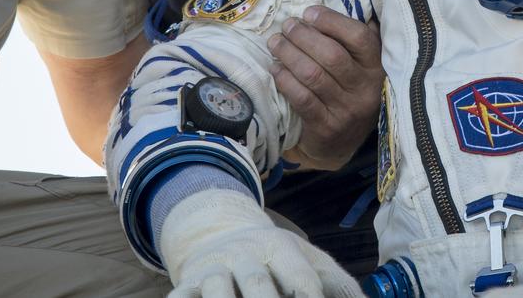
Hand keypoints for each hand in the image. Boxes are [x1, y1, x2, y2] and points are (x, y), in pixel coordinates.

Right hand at [160, 189, 361, 297]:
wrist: (219, 230)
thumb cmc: (277, 259)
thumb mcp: (310, 262)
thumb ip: (342, 288)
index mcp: (282, 249)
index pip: (301, 280)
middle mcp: (247, 254)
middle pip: (259, 286)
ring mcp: (215, 267)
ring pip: (218, 290)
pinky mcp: (188, 281)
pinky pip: (180, 296)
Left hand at [268, 6, 383, 169]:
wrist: (342, 143)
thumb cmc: (347, 91)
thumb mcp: (359, 67)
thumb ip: (350, 40)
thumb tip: (321, 6)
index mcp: (377, 67)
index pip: (359, 37)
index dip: (331, 21)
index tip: (309, 13)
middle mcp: (366, 89)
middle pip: (331, 55)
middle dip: (303, 36)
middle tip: (287, 26)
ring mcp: (347, 110)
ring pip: (313, 75)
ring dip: (289, 54)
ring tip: (275, 42)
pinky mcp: (327, 127)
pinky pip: (302, 98)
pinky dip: (285, 80)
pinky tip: (275, 68)